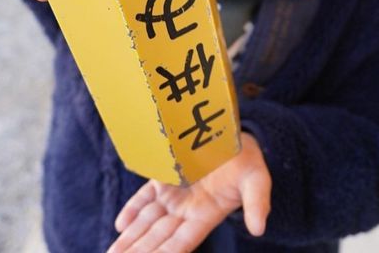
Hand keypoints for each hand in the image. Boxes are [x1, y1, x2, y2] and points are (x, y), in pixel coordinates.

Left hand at [107, 132, 271, 252]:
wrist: (239, 138)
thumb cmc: (249, 160)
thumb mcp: (256, 180)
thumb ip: (257, 203)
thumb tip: (258, 229)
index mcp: (207, 214)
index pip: (181, 242)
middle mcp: (187, 208)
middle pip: (158, 236)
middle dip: (139, 251)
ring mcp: (176, 193)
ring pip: (148, 221)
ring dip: (131, 237)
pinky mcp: (167, 176)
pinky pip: (147, 196)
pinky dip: (133, 208)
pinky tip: (120, 223)